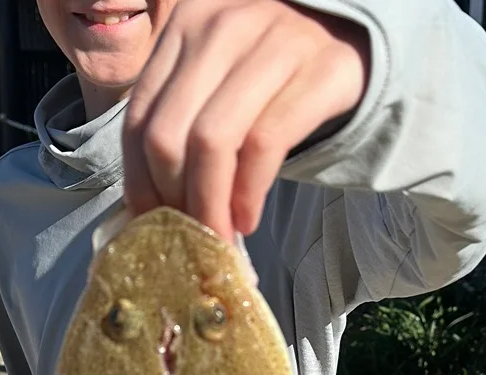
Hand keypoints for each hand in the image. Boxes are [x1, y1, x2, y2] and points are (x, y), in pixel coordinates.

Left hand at [122, 0, 369, 240]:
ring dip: (209, 206)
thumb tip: (147, 211)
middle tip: (189, 240)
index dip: (140, 184)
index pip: (139, 119)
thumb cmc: (268, 77)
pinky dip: (248, 194)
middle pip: (168, 136)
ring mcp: (274, 42)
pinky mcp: (319, 69)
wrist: (346, 43)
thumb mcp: (214, 84)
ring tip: (219, 237)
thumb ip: (179, 124)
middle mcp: (223, 26)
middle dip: (174, 203)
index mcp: (184, 24)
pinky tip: (247, 219)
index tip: (154, 225)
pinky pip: (264, 144)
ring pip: (211, 141)